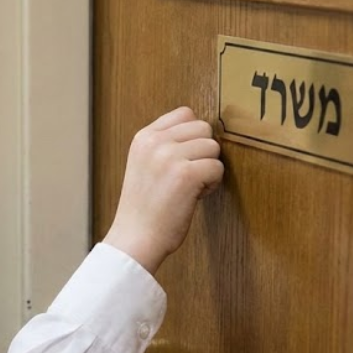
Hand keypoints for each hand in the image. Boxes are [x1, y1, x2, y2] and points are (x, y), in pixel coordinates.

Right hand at [103, 106, 223, 274]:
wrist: (135, 238)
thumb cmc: (144, 208)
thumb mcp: (143, 165)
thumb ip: (164, 144)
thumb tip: (202, 131)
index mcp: (143, 137)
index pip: (185, 113)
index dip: (192, 136)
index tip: (183, 159)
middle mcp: (155, 142)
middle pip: (203, 128)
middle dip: (203, 152)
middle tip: (189, 176)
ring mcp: (170, 157)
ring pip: (213, 147)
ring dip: (209, 169)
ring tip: (191, 188)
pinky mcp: (186, 175)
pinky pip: (217, 168)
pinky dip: (212, 185)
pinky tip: (195, 197)